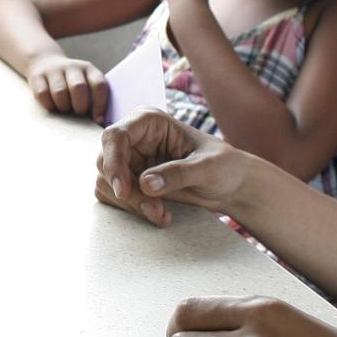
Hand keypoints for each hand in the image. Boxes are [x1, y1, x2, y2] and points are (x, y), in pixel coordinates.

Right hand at [27, 53, 110, 120]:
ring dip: (63, 107)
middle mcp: (72, 67)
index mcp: (88, 69)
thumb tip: (99, 121)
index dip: (100, 104)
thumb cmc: (70, 83)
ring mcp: (54, 70)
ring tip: (64, 109)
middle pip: (78, 87)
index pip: (99, 85)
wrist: (45, 62)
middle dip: (79, 106)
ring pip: (60, 92)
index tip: (98, 120)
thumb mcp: (85, 83)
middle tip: (78, 113)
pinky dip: (48, 104)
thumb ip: (94, 98)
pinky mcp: (37, 76)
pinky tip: (52, 106)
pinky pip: (43, 94)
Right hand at [95, 109, 253, 224]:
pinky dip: (132, 210)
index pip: (115, 136)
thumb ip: (178, 173)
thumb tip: (144, 183)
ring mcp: (129, 160)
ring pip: (106, 183)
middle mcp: (134, 138)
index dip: (113, 162)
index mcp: (149, 122)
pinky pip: (112, 197)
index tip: (123, 191)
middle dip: (127, 192)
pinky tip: (159, 214)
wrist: (230, 186)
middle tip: (154, 210)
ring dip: (131, 204)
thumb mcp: (207, 168)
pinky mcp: (129, 181)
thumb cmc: (224, 167)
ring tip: (162, 214)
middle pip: (106, 163)